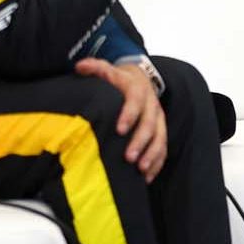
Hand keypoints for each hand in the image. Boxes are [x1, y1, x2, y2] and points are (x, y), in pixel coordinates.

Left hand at [75, 57, 166, 181]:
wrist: (141, 78)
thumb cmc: (120, 79)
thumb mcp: (109, 69)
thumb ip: (95, 67)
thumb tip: (79, 66)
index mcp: (138, 90)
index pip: (136, 101)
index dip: (129, 115)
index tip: (119, 130)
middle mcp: (152, 104)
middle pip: (150, 124)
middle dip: (141, 141)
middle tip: (129, 157)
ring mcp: (158, 119)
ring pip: (160, 137)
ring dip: (152, 154)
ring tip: (141, 169)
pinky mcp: (161, 130)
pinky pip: (164, 147)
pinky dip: (157, 162)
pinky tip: (146, 177)